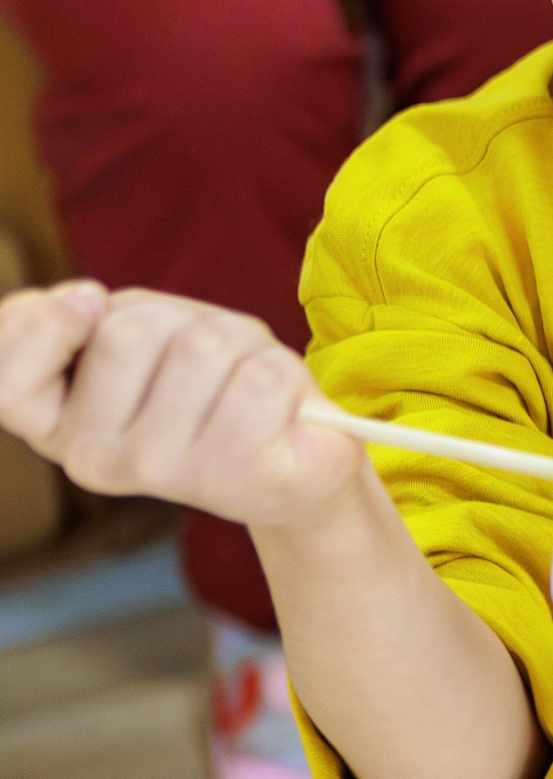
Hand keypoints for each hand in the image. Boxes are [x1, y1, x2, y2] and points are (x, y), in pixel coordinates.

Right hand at [0, 281, 363, 528]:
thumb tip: (77, 300)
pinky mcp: (234, 478)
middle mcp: (95, 461)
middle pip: (129, 333)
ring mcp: (161, 475)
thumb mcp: (136, 340)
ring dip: (240, 340)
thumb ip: (81, 320)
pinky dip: (285, 371)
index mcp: (57, 428)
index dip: (44, 326)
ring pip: (201, 347)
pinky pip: (263, 377)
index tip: (88, 301)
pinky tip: (279, 406)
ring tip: (244, 379)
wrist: (297, 456)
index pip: (7, 381)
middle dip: (183, 318)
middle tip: (207, 358)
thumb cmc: (208, 384)